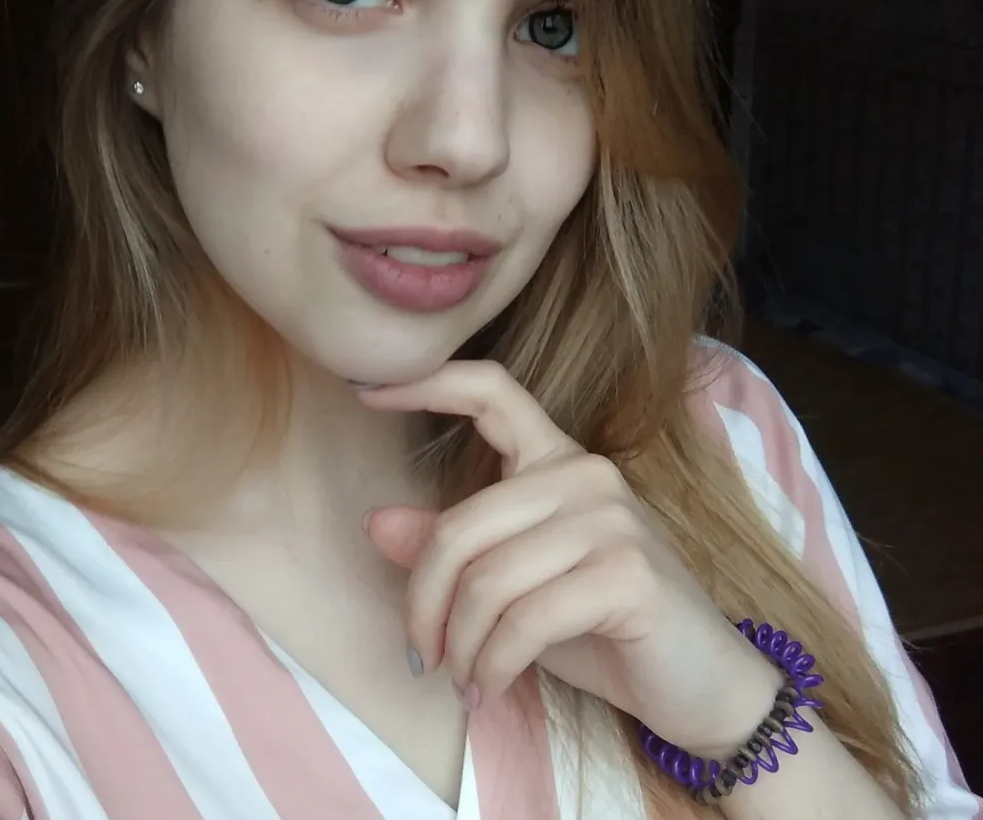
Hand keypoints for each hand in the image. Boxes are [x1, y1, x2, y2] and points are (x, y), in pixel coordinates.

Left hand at [359, 360, 780, 757]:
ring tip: (464, 679)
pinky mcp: (628, 573)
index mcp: (558, 460)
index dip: (427, 382)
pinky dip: (494, 664)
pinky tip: (491, 687)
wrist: (702, 687)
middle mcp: (586, 475)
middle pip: (463, 525)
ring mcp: (612, 519)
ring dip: (462, 645)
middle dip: (426, 601)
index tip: (366, 390)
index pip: (493, 391)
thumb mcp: (515, 587)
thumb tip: (375, 523)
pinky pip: (525, 619)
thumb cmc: (601, 629)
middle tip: (421, 653)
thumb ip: (453, 550)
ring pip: (488, 579)